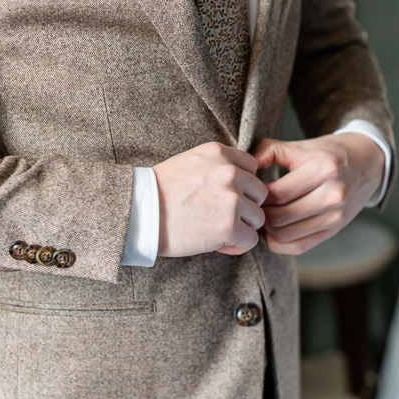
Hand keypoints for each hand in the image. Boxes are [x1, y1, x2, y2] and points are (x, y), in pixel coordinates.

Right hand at [153, 142, 267, 257]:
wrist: (139, 214)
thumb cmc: (159, 193)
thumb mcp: (189, 163)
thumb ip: (217, 167)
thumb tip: (244, 183)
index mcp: (218, 153)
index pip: (252, 168)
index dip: (241, 187)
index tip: (222, 198)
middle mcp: (229, 172)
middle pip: (259, 193)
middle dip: (244, 208)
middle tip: (220, 217)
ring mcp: (231, 199)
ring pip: (258, 218)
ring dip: (241, 227)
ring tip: (216, 231)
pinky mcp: (230, 225)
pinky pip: (251, 239)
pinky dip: (236, 246)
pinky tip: (217, 244)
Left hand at [253, 133, 384, 255]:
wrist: (367, 163)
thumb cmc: (328, 154)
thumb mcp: (301, 146)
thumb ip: (271, 150)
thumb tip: (247, 164)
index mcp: (324, 169)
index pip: (278, 193)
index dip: (257, 196)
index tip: (251, 191)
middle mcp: (333, 195)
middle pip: (280, 218)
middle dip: (260, 213)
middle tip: (252, 205)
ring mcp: (336, 217)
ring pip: (286, 235)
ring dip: (267, 229)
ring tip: (262, 214)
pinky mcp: (334, 230)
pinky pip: (298, 246)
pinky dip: (279, 241)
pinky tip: (273, 228)